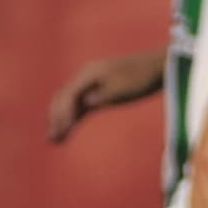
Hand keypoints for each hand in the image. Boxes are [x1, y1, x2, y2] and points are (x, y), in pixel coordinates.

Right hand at [45, 51, 165, 143]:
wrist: (156, 68)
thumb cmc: (140, 78)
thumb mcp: (121, 90)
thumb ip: (101, 97)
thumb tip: (84, 103)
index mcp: (89, 73)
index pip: (69, 94)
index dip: (64, 113)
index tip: (65, 130)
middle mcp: (85, 76)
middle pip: (63, 98)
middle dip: (56, 118)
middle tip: (52, 138)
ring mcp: (90, 83)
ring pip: (69, 102)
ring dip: (61, 119)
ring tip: (54, 139)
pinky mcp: (97, 91)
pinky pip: (80, 104)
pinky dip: (73, 117)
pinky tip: (69, 130)